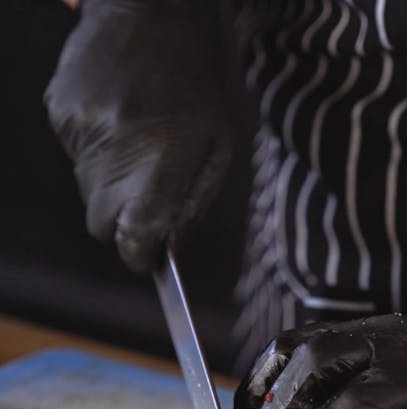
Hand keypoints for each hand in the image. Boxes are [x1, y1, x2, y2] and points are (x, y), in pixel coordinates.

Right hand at [45, 0, 231, 271]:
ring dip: (109, 182)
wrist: (146, 10)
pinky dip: (94, 152)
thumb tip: (168, 248)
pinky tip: (114, 119)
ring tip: (133, 141)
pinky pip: (73, 159)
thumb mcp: (217, 144)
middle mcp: (113, 152)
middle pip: (102, 225)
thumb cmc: (195, 81)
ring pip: (86, 192)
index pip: (133, 238)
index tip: (148, 255)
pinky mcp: (59, 114)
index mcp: (158, 162)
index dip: (140, 254)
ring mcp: (80, 132)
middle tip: (143, 194)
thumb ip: (193, 201)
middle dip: (122, 221)